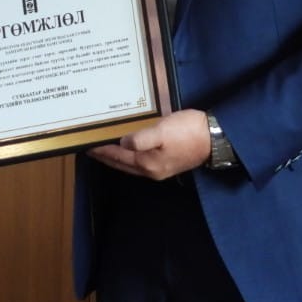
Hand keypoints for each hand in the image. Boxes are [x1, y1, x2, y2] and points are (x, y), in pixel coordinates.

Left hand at [87, 109, 211, 180]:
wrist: (215, 138)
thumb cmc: (188, 132)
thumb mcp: (162, 131)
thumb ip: (140, 139)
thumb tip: (121, 143)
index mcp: (147, 163)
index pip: (117, 157)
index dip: (101, 151)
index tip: (86, 145)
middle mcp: (150, 170)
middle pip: (121, 164)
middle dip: (105, 156)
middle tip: (90, 147)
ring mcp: (159, 168)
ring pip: (130, 164)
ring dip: (116, 157)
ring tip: (104, 147)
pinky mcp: (166, 162)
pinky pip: (140, 160)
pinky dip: (129, 154)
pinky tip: (128, 146)